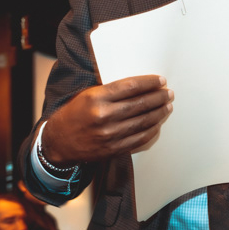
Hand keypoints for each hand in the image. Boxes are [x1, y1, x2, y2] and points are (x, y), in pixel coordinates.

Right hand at [42, 75, 172, 164]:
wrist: (59, 141)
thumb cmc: (74, 114)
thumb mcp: (88, 95)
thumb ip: (111, 91)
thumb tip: (140, 86)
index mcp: (96, 97)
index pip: (131, 86)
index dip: (149, 83)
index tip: (160, 80)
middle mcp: (104, 116)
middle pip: (140, 104)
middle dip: (158, 97)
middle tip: (168, 93)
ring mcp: (110, 134)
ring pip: (143, 122)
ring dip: (159, 113)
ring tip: (167, 106)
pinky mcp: (114, 149)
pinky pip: (139, 139)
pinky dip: (152, 131)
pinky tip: (158, 124)